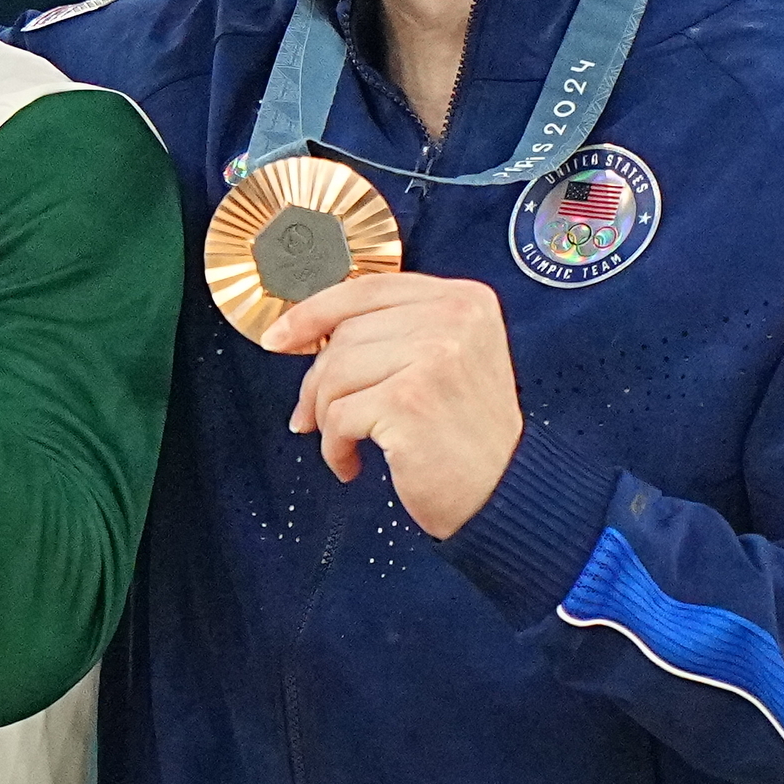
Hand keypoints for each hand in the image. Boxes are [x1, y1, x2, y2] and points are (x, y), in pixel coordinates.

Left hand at [264, 270, 523, 536]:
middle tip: (316, 418)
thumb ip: (394, 332)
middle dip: (318, 381)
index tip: (280, 337)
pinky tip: (354, 463)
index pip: (366, 289)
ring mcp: (434, 356)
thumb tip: (308, 331)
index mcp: (463, 299)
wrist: (504, 494)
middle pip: (344, 333)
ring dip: (326, 415)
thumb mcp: (446, 360)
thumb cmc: (468, 436)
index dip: (312, 312)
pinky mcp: (410, 399)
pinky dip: (335, 447)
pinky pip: (338, 415)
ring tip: (346, 442)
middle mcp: (454, 318)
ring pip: (335, 372)